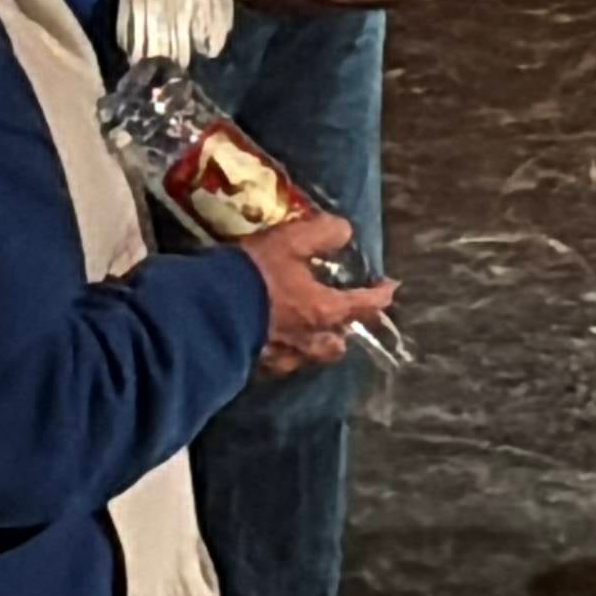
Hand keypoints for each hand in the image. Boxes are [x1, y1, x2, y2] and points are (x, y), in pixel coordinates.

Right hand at [235, 212, 396, 376]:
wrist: (204, 311)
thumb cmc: (254, 275)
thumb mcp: (291, 241)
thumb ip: (322, 233)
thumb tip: (345, 231)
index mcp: (323, 310)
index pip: (364, 305)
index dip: (380, 295)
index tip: (391, 288)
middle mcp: (307, 340)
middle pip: (337, 343)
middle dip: (343, 332)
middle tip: (342, 318)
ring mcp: (280, 357)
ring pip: (307, 356)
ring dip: (312, 345)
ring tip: (307, 332)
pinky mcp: (252, 365)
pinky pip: (275, 362)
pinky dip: (280, 352)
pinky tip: (271, 341)